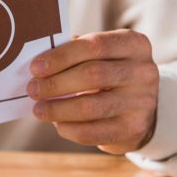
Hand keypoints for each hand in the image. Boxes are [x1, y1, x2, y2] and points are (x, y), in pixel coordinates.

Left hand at [26, 30, 158, 153]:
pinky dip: (70, 128)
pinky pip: (95, 132)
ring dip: (58, 109)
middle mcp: (143, 71)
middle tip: (33, 89)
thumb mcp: (102, 55)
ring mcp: (142, 101)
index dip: (61, 56)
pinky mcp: (135, 128)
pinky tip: (57, 124)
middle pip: (92, 75)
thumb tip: (39, 65)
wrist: (141, 106)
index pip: (94, 46)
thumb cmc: (109, 71)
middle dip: (55, 83)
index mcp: (134, 44)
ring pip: (91, 106)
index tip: (35, 68)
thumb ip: (76, 53)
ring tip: (38, 109)